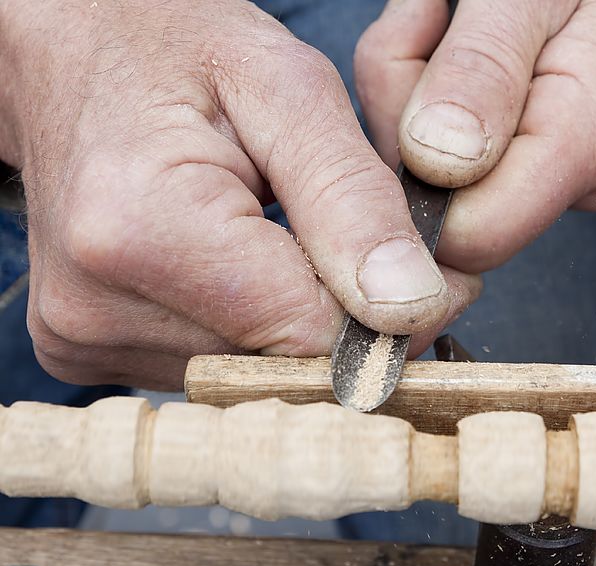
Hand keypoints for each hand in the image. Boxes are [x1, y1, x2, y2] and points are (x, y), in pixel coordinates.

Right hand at [0, 0, 480, 389]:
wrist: (73, 54)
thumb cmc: (179, 51)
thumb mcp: (289, 89)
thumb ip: (352, 200)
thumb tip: (410, 308)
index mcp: (143, 230)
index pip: (310, 338)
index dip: (382, 313)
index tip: (414, 267)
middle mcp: (95, 304)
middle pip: (279, 366)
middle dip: (338, 317)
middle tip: (348, 241)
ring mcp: (81, 336)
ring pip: (248, 376)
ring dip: (287, 322)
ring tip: (280, 241)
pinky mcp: (81, 350)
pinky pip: (206, 369)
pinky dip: (241, 329)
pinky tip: (235, 270)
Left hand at [355, 0, 595, 272]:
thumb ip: (481, 70)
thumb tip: (432, 164)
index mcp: (588, 143)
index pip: (473, 233)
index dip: (412, 171)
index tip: (410, 60)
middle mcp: (581, 183)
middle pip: (444, 203)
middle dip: (405, 111)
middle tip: (425, 17)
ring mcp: (560, 182)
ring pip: (434, 176)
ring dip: (408, 90)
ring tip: (439, 15)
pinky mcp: (539, 172)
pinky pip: (452, 160)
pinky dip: (426, 97)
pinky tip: (452, 43)